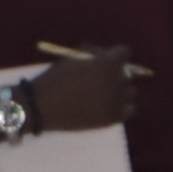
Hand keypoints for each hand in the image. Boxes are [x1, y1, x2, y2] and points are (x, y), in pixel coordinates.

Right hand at [20, 45, 140, 134]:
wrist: (42, 106)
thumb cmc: (55, 78)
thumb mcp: (73, 57)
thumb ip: (93, 53)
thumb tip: (106, 55)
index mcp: (108, 63)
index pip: (125, 53)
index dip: (115, 55)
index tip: (106, 60)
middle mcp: (116, 81)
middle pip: (128, 74)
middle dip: (116, 74)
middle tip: (101, 80)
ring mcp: (116, 101)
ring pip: (130, 93)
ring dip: (120, 91)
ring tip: (103, 94)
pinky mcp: (112, 118)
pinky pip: (129, 110)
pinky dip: (121, 107)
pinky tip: (107, 106)